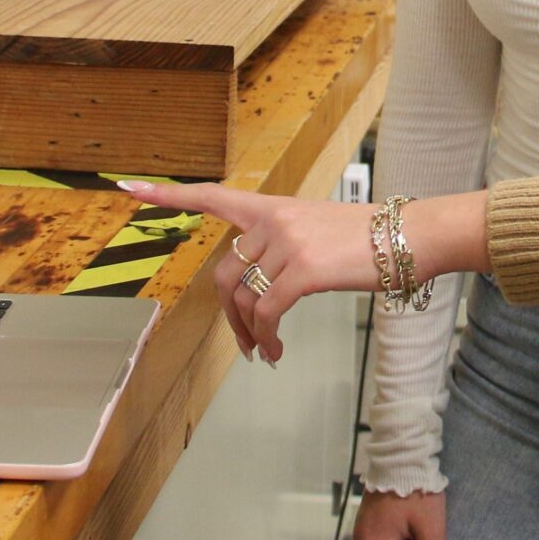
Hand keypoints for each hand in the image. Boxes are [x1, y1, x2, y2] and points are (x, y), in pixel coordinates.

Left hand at [116, 179, 380, 360]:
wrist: (409, 237)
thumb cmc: (369, 239)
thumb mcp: (317, 229)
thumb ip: (282, 246)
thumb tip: (261, 289)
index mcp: (273, 207)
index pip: (212, 196)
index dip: (167, 195)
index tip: (128, 187)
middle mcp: (274, 220)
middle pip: (225, 275)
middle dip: (228, 317)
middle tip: (246, 343)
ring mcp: (287, 243)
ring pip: (244, 299)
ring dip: (250, 334)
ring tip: (267, 351)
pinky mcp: (303, 270)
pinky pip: (267, 313)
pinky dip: (267, 337)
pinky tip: (278, 350)